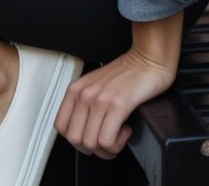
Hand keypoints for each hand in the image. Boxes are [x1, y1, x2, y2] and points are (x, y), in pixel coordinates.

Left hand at [54, 48, 176, 158]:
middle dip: (93, 148)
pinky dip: (117, 144)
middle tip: (107, 140)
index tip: (92, 136)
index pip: (61, 127)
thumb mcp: (94, 85)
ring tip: (118, 133)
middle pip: (75, 140)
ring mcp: (99, 100)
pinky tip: (125, 130)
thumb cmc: (124, 74)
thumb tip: (81, 131)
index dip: (77, 139)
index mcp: (75, 89)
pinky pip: (107, 141)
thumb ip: (83, 103)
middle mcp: (84, 94)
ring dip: (108, 148)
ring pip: (91, 144)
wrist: (147, 59)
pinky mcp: (117, 106)